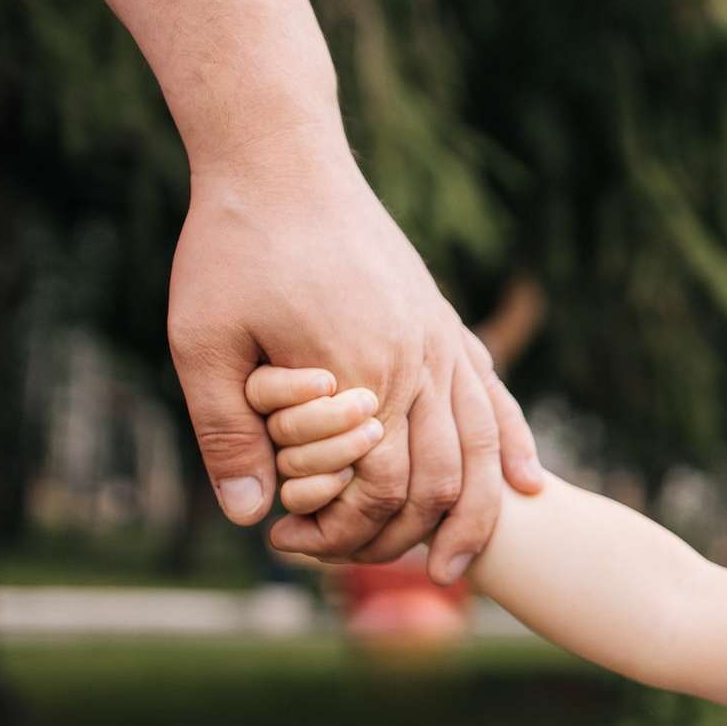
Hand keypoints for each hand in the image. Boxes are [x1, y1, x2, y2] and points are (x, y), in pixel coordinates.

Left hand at [167, 139, 543, 581]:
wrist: (281, 158)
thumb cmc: (232, 245)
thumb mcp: (201, 341)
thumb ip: (225, 431)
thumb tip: (250, 519)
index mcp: (362, 372)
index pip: (380, 488)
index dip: (342, 533)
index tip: (290, 546)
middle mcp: (419, 362)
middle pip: (442, 480)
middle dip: (410, 539)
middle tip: (363, 567)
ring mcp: (441, 342)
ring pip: (483, 447)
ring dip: (479, 515)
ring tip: (460, 565)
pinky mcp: (444, 323)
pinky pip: (495, 397)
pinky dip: (512, 446)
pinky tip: (526, 483)